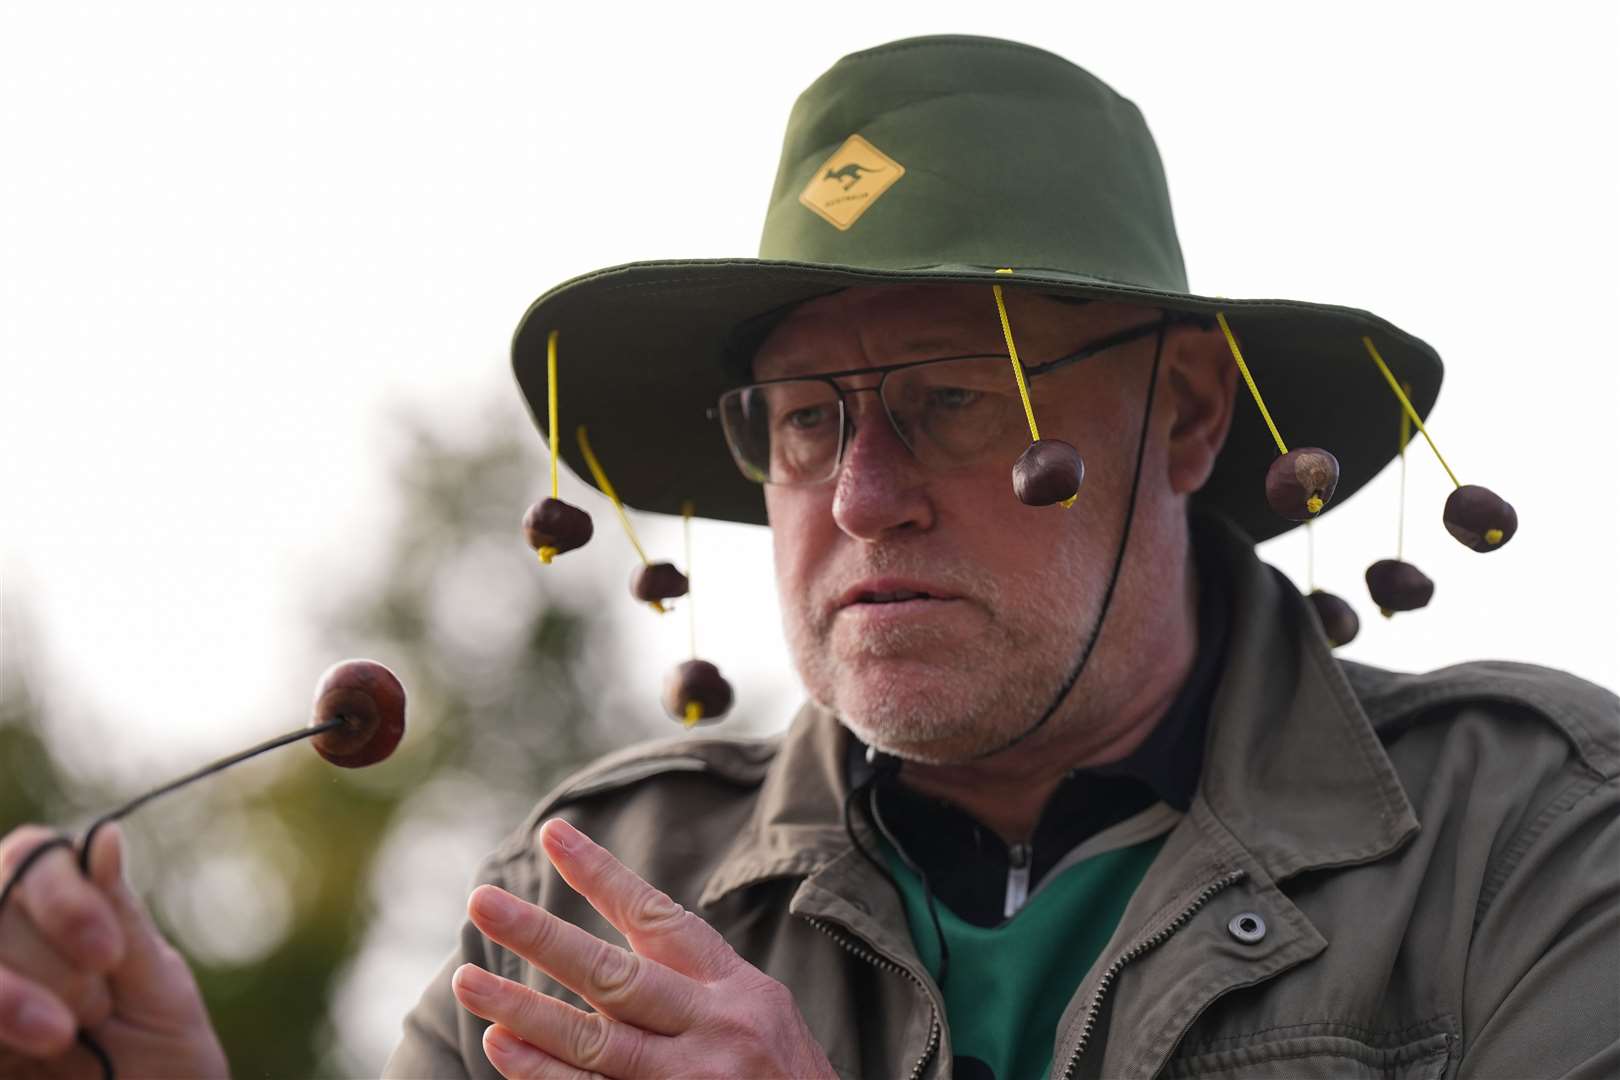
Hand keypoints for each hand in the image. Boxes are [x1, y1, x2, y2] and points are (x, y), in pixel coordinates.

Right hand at [0, 824, 227, 1077]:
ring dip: (10, 995)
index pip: (32, 857)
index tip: (107, 955)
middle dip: (51, 963)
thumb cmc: (162, 1067)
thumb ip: (121, 919)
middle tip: (95, 1012)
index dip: (65, 900)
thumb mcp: (156, 992)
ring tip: (62, 1038)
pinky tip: (30, 1052)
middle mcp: (6, 942)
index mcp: (59, 915)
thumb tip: (104, 836)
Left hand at [451, 819, 836, 1078]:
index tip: (552, 835)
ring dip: (524, 1010)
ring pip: (595, 1041)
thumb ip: (693, 979)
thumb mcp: (758, 1011)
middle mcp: (715, 1027)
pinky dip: (544, 1074)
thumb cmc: (783, 1074)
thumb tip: (620, 934)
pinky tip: (503, 1046)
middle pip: (614, 976)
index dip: (603, 875)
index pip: (659, 918)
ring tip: (468, 980)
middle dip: (543, 937)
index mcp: (736, 985)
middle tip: (483, 903)